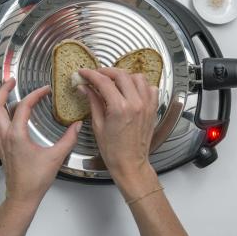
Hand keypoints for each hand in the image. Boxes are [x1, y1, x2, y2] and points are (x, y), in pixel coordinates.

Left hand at [0, 78, 80, 206]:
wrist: (23, 196)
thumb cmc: (36, 179)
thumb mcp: (56, 156)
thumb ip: (68, 139)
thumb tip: (76, 125)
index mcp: (17, 135)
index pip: (23, 106)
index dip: (34, 95)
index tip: (44, 90)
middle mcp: (3, 136)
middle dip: (2, 90)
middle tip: (11, 81)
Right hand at [77, 68, 158, 183]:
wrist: (130, 163)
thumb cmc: (114, 151)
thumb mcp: (98, 125)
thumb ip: (93, 102)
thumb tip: (85, 88)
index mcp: (119, 108)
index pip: (103, 82)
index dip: (91, 74)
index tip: (84, 73)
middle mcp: (135, 103)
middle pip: (121, 75)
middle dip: (106, 72)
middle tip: (96, 75)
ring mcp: (146, 105)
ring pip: (137, 78)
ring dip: (124, 76)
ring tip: (113, 81)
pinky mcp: (152, 109)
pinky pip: (150, 88)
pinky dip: (140, 85)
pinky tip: (131, 90)